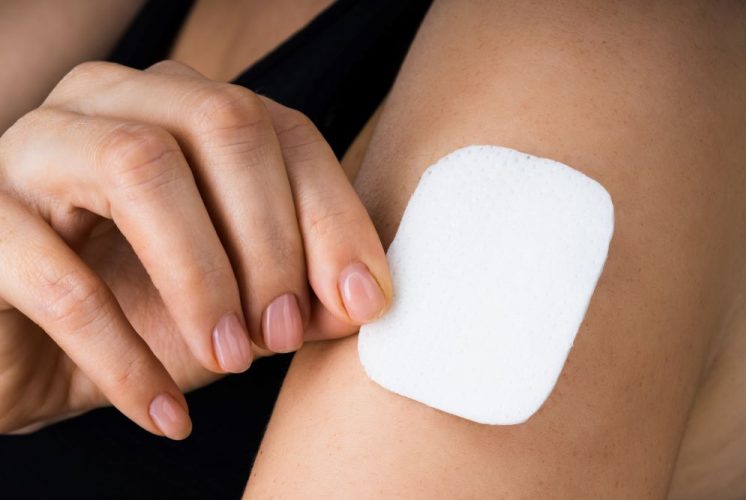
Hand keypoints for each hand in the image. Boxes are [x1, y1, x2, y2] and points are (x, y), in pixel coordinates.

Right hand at [0, 60, 390, 438]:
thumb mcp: (233, 301)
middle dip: (271, 240)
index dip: (332, 214)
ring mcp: (34, 147)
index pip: (282, 128)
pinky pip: (62, 280)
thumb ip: (300, 289)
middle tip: (283, 333)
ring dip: (205, 280)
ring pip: (142, 167)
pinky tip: (166, 413)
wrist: (22, 352)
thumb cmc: (135, 310)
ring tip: (233, 360)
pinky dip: (127, 359)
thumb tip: (363, 300)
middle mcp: (110, 101)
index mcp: (179, 107)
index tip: (362, 301)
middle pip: (223, 122)